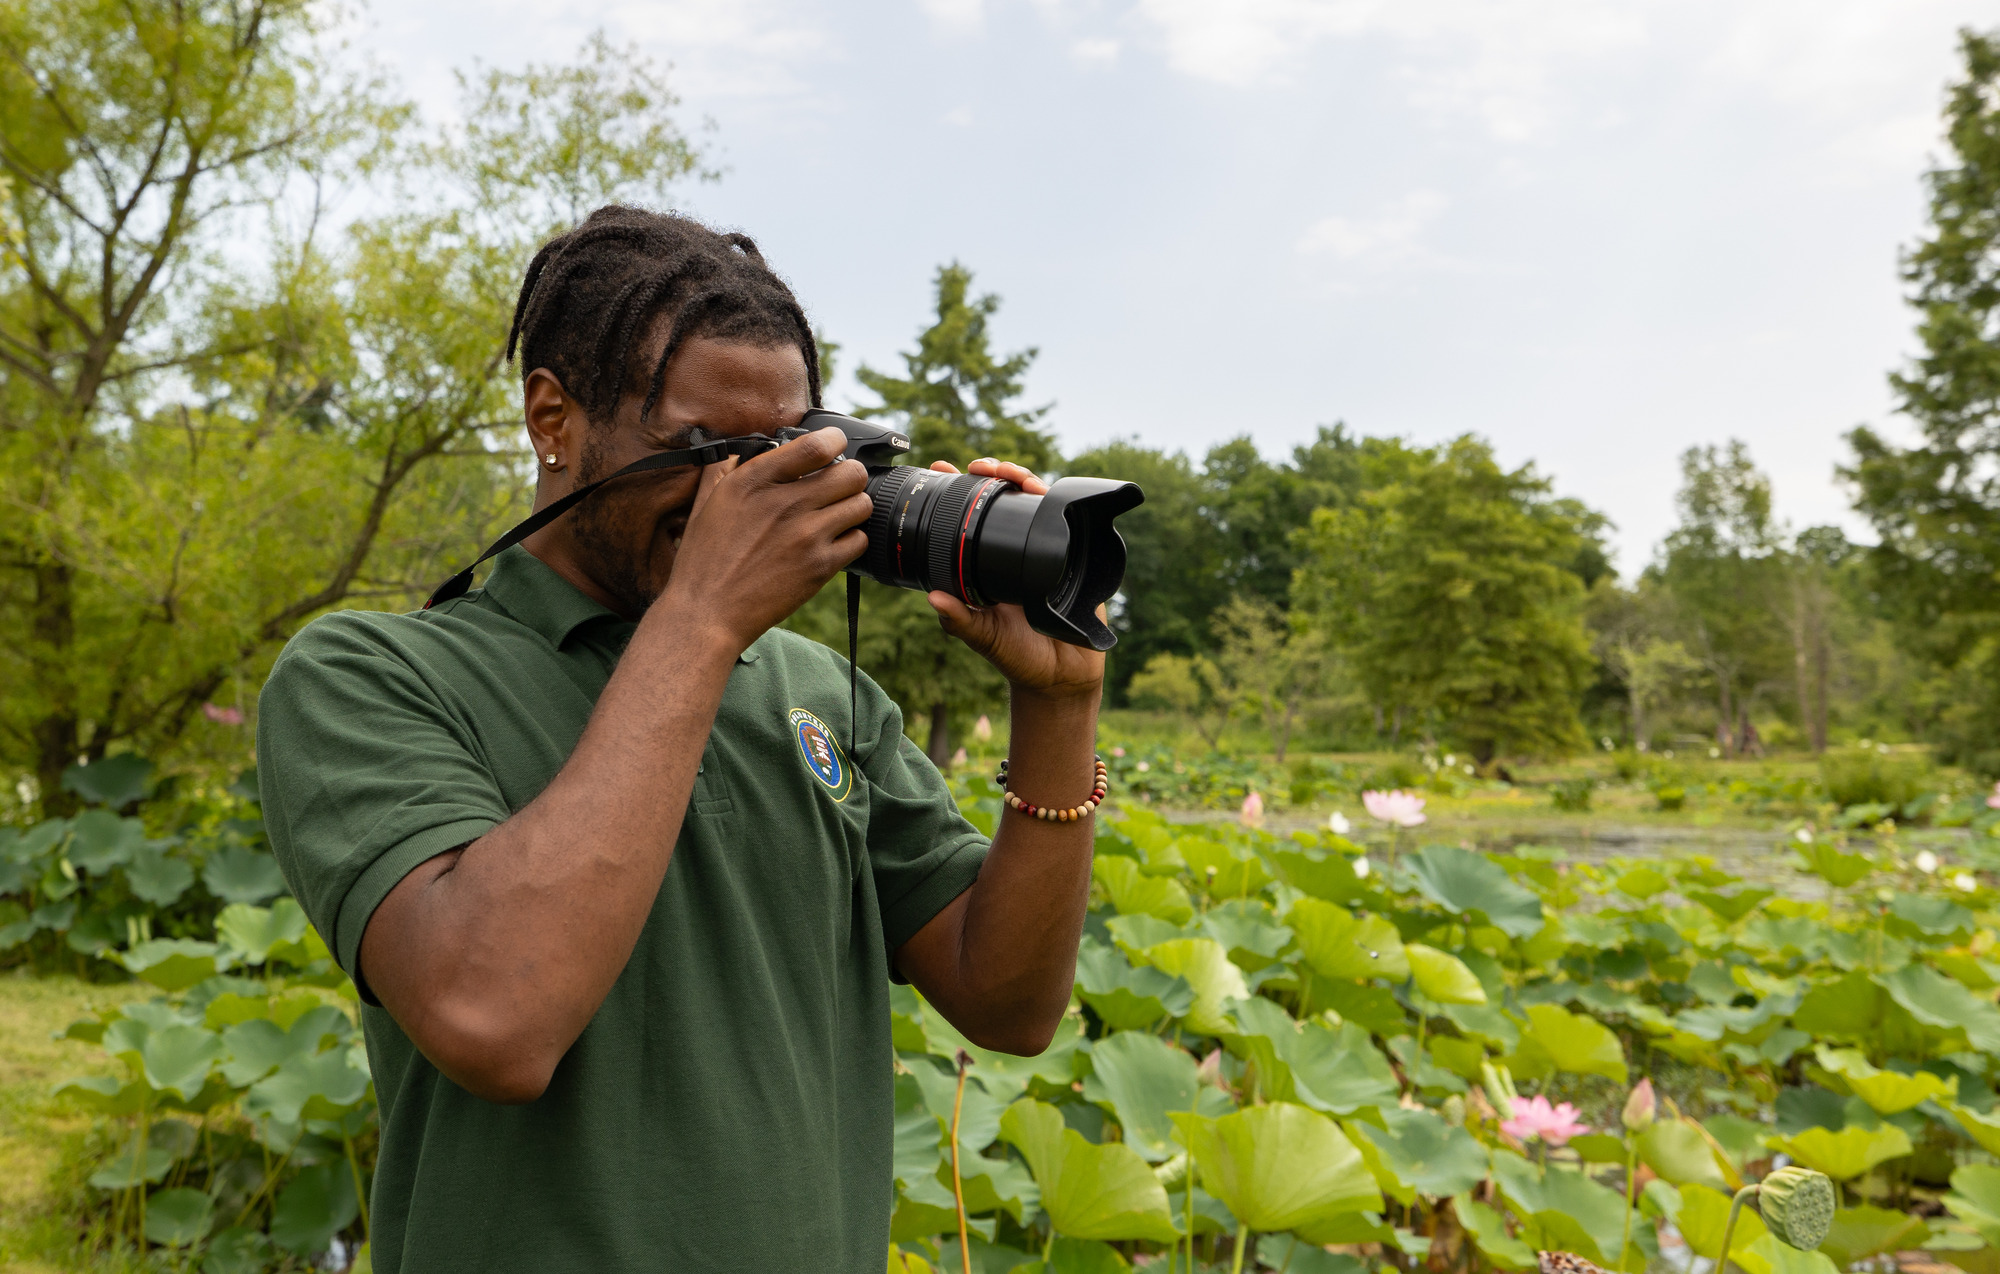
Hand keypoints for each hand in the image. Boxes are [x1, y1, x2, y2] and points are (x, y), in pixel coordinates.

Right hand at [661, 427, 872, 650]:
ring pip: (860, 504)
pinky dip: (851, 540)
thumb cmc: (704, 561)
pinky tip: (832, 543)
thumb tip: (743, 452)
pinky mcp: (820, 566)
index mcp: (754, 481)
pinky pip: (859, 540)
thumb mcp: (706, 504)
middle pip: (850, 473)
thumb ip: (726, 471)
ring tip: (836, 515)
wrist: (707, 613)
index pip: (815, 445)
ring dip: (852, 507)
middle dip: (848, 476)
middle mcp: (784, 503)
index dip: (834, 440)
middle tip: (838, 486)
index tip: (834, 445)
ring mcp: (806, 535)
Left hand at [924, 458, 1105, 700]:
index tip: (941, 467)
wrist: (1063, 677)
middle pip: (1002, 498)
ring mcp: (1044, 551)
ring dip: (1023, 479)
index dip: (957, 490)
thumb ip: (960, 621)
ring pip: (1033, 502)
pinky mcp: (1073, 556)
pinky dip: (1056, 500)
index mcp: (985, 564)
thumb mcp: (984, 638)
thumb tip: (932, 598)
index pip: (968, 517)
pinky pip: (1065, 520)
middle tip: (981, 467)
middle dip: (993, 473)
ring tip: (1012, 475)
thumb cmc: (1017, 659)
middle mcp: (1012, 552)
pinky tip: (1045, 490)